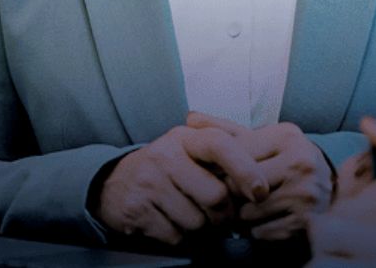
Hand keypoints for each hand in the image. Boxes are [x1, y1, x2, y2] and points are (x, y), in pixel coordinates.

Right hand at [93, 124, 268, 245]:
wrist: (114, 184)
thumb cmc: (168, 167)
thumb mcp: (191, 148)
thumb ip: (225, 150)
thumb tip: (260, 171)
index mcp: (186, 138)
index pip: (221, 145)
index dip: (246, 169)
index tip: (261, 191)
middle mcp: (166, 155)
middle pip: (215, 195)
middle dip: (225, 214)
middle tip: (223, 218)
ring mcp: (149, 183)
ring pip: (196, 221)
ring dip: (202, 228)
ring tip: (192, 217)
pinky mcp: (137, 210)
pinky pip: (175, 236)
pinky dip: (181, 238)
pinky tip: (173, 224)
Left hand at [187, 111, 334, 240]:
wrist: (330, 197)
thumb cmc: (286, 165)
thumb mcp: (263, 142)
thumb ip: (227, 131)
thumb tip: (190, 118)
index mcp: (288, 136)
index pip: (236, 153)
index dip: (220, 168)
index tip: (215, 175)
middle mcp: (300, 162)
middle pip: (238, 185)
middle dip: (228, 195)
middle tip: (227, 198)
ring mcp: (305, 195)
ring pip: (246, 213)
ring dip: (239, 217)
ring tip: (244, 211)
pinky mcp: (303, 224)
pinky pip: (259, 233)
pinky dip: (254, 232)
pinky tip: (259, 224)